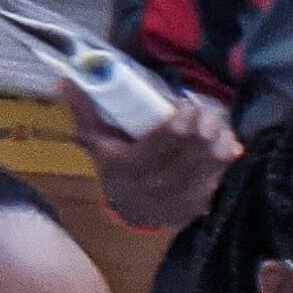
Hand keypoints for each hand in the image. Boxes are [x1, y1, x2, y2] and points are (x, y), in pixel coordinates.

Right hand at [68, 83, 241, 232]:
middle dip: (207, 122)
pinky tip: (223, 145)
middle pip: (199, 144)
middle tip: (203, 111)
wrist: (130, 210)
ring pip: (215, 159)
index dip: (186, 115)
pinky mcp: (200, 204)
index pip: (173, 134)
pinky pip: (223, 174)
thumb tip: (65, 82)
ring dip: (220, 136)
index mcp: (133, 164)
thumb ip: (85, 112)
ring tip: (214, 126)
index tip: (184, 105)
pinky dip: (227, 156)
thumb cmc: (115, 167)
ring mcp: (182, 196)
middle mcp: (159, 183)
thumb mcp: (97, 142)